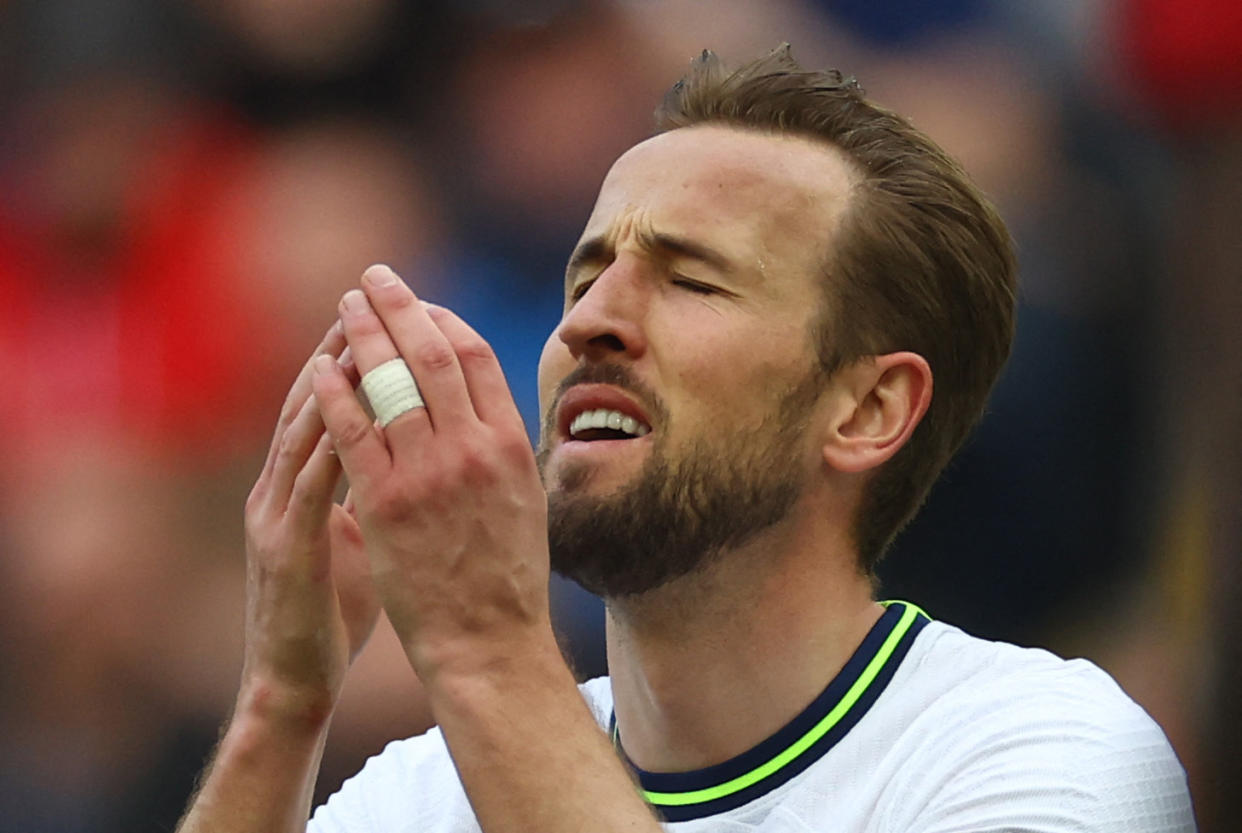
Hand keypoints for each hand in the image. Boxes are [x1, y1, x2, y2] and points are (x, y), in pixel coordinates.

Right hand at [241, 321, 380, 723]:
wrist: (295, 679)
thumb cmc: (332, 608)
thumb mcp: (357, 536)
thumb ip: (372, 489)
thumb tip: (413, 451)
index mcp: (300, 481)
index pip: (330, 399)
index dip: (358, 352)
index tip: (394, 312)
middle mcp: (281, 486)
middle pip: (311, 397)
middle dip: (342, 344)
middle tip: (372, 296)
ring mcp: (276, 513)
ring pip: (302, 428)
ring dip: (331, 379)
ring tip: (360, 333)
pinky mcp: (285, 546)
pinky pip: (307, 483)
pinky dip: (328, 440)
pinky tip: (349, 409)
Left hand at [312, 265, 552, 680]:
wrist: (486, 638)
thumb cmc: (506, 573)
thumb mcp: (524, 496)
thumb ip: (500, 442)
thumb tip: (480, 396)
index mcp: (509, 442)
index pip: (475, 356)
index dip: (444, 319)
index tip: (420, 303)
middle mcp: (472, 447)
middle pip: (431, 353)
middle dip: (400, 306)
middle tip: (375, 278)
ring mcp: (427, 473)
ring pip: (390, 381)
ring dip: (363, 334)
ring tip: (346, 305)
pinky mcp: (385, 502)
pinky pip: (355, 430)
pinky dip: (337, 391)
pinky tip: (321, 366)